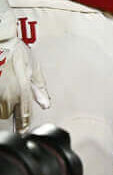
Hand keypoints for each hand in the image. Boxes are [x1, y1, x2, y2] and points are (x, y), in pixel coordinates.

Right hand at [0, 2, 48, 128]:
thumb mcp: (34, 68)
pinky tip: (2, 89)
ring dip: (2, 105)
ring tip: (5, 90)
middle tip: (11, 99)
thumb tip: (46, 104)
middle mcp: (8, 94)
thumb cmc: (18, 53)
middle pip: (7, 114)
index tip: (24, 131)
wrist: (1, 43)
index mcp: (23, 89)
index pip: (24, 114)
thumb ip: (40, 88)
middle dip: (10, 110)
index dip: (24, 124)